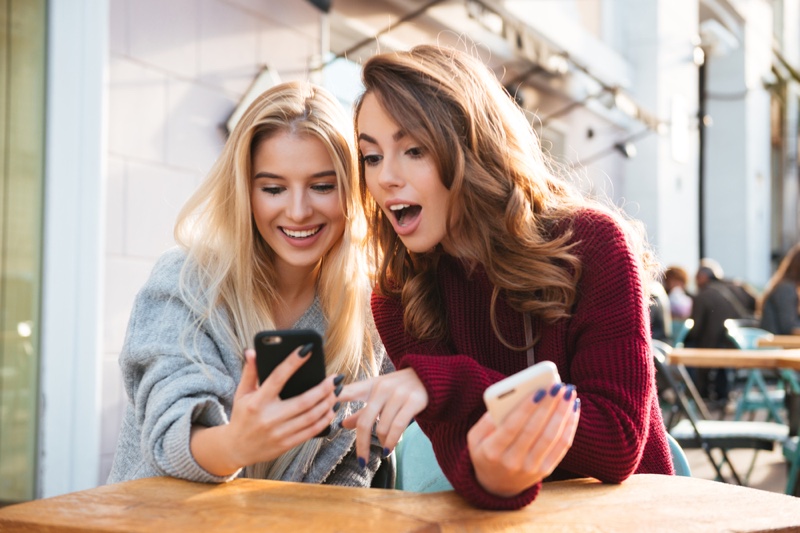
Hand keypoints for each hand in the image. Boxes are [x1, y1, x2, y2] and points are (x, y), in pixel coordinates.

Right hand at [190, 347, 339, 475]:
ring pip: (311, 417)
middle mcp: (269, 418)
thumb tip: (253, 351)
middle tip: (336, 378)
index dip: (293, 362)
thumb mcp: (241, 393)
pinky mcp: (286, 445)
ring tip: (337, 391)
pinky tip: (332, 409)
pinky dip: (324, 420)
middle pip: (303, 401)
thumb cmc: (242, 415)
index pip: (277, 378)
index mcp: (257, 402)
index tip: (307, 349)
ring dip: (328, 403)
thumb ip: (250, 372)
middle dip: (323, 389)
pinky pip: (310, 432)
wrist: (236, 448)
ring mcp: (279, 433)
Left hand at [337, 368, 427, 466]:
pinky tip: (388, 449)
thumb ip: (362, 411)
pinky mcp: (413, 400)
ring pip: (382, 427)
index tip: (322, 407)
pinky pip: (398, 426)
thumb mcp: (380, 397)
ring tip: (384, 449)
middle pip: (365, 421)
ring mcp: (398, 393)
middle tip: (360, 461)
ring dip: (382, 443)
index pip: (348, 391)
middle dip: (361, 445)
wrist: (432, 378)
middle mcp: (383, 387)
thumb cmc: (401, 389)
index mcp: (371, 385)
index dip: (334, 397)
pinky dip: (391, 441)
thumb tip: (342, 425)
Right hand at [467, 383, 579, 497]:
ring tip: (569, 393)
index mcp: (492, 451)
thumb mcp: (475, 438)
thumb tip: (508, 401)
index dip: (526, 408)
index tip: (538, 390)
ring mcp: (531, 468)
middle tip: (558, 386)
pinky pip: (562, 446)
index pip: (512, 426)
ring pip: (552, 437)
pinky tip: (573, 409)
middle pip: (535, 430)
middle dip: (549, 406)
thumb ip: (486, 420)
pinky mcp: (546, 470)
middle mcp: (512, 462)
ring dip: (563, 413)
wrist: (496, 486)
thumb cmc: (486, 452)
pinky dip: (570, 426)